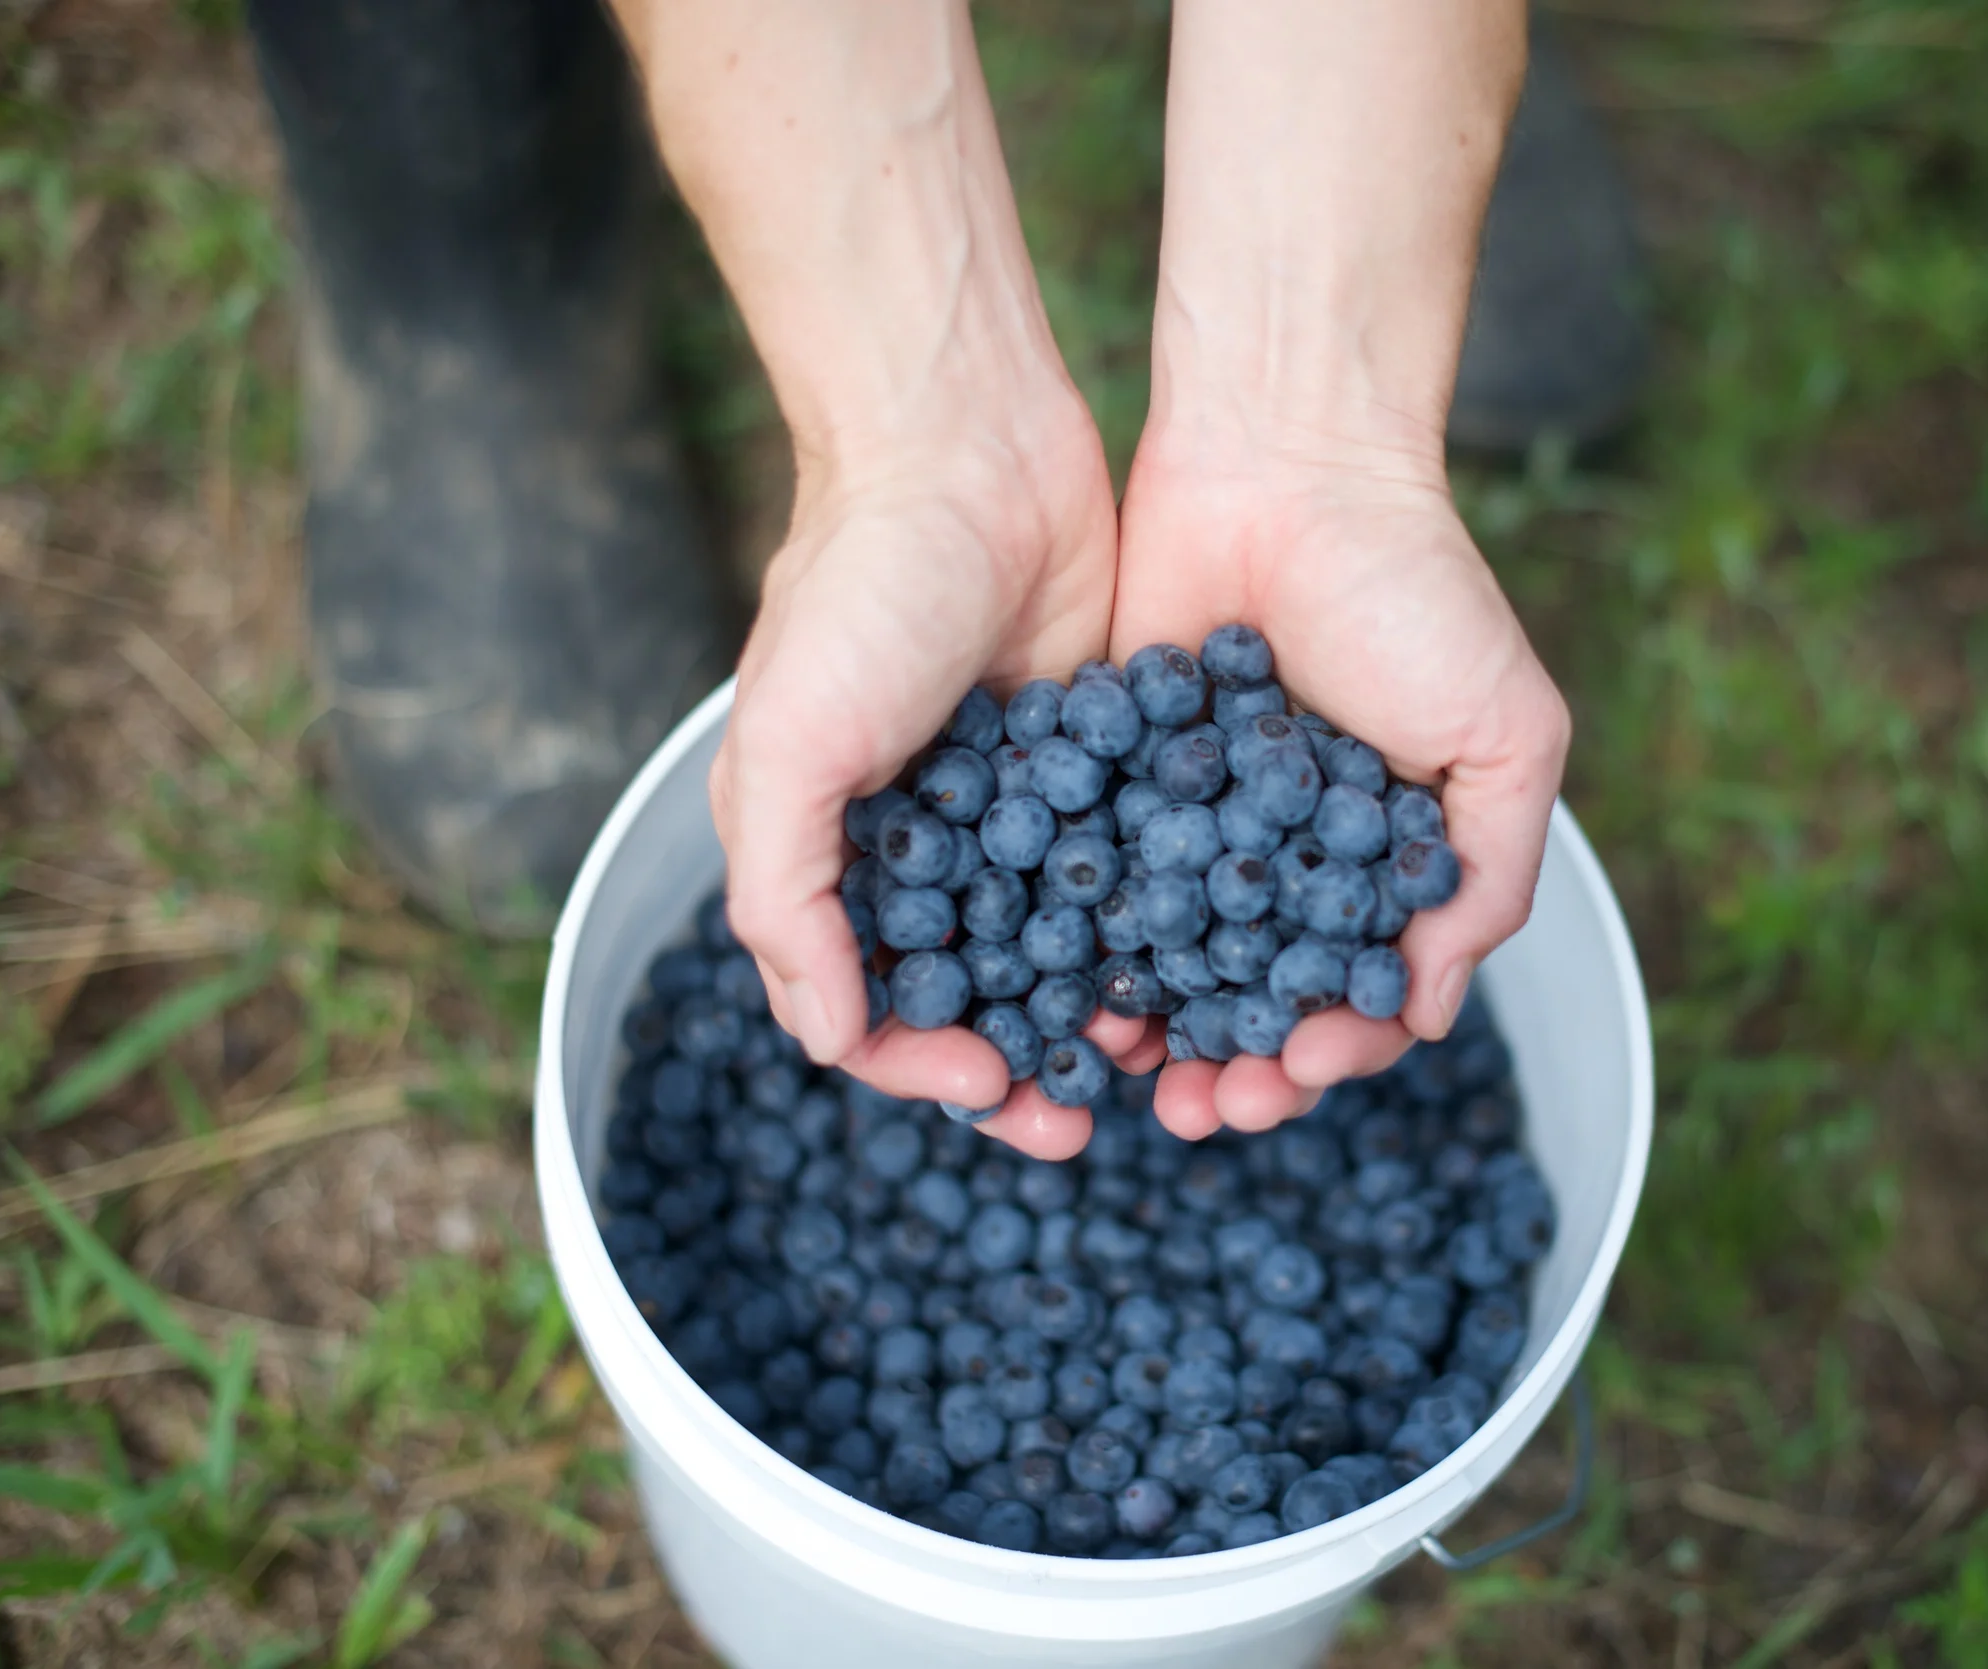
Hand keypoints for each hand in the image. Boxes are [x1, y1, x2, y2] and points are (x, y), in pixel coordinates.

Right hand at [615, 1, 1164, 1157]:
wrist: (967, 441)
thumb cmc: (857, 590)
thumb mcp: (786, 745)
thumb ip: (786, 894)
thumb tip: (824, 1035)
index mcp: (833, 854)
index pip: (868, 1008)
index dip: (921, 1067)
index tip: (989, 1088)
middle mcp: (923, 844)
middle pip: (972, 999)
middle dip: (1021, 1071)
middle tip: (1082, 1121)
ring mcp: (1015, 808)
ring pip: (1060, 948)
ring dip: (1096, 1015)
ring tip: (1156, 1061)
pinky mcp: (1101, 761)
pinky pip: (1129, 870)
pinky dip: (1156, 927)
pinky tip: (1201, 964)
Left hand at [1109, 414, 1569, 1140]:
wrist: (1288, 462)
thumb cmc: (1416, 592)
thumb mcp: (1507, 734)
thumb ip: (1489, 878)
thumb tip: (1435, 1010)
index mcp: (1384, 860)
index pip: (1360, 992)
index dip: (1334, 1048)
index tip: (1298, 1072)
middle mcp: (1290, 856)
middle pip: (1258, 997)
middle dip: (1236, 1066)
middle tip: (1207, 1109)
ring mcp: (1199, 823)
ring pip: (1173, 963)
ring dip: (1158, 1034)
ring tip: (1134, 1080)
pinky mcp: (1113, 780)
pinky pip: (1098, 889)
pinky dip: (1088, 952)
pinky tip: (1070, 997)